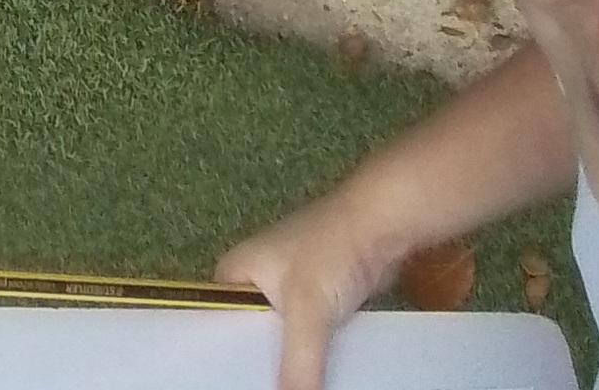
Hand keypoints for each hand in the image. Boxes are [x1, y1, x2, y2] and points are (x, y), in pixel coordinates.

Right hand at [219, 188, 392, 389]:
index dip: (224, 362)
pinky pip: (304, 341)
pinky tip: (310, 382)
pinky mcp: (317, 302)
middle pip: (249, 340)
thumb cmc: (332, 251)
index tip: (232, 389)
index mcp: (235, 273)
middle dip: (260, 369)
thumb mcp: (307, 311)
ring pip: (280, 343)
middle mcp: (255, 282)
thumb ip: (296, 366)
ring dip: (287, 367)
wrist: (382, 226)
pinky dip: (308, 360)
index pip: (215, 329)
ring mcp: (288, 292)